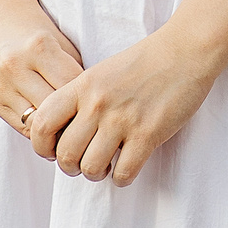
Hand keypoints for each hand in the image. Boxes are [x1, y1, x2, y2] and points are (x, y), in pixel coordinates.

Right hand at [0, 0, 83, 138]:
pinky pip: (22, 128)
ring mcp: (2, 87)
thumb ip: (75, 72)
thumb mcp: (61, 43)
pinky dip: (40, 131)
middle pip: (53, 109)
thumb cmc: (38, 32)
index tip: (99, 107)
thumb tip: (95, 107)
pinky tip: (54, 129)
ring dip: (56, 132)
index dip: (87, 100)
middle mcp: (16, 67)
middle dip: (72, 120)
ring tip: (73, 131)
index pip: (70, 86)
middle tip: (90, 125)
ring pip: (36, 125)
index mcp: (38, 47)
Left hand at [29, 29, 219, 185]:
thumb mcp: (102, 72)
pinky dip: (122, 178)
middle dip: (71, 167)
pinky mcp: (148, 134)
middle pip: (65, 154)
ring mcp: (123, 119)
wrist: (186, 50)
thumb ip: (80, 98)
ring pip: (90, 168)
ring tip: (105, 166)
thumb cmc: (145, 62)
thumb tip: (64, 133)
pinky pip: (123, 173)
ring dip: (96, 174)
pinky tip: (127, 167)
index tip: (52, 151)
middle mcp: (98, 103)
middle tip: (82, 163)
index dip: (41, 146)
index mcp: (82, 85)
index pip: (41, 123)